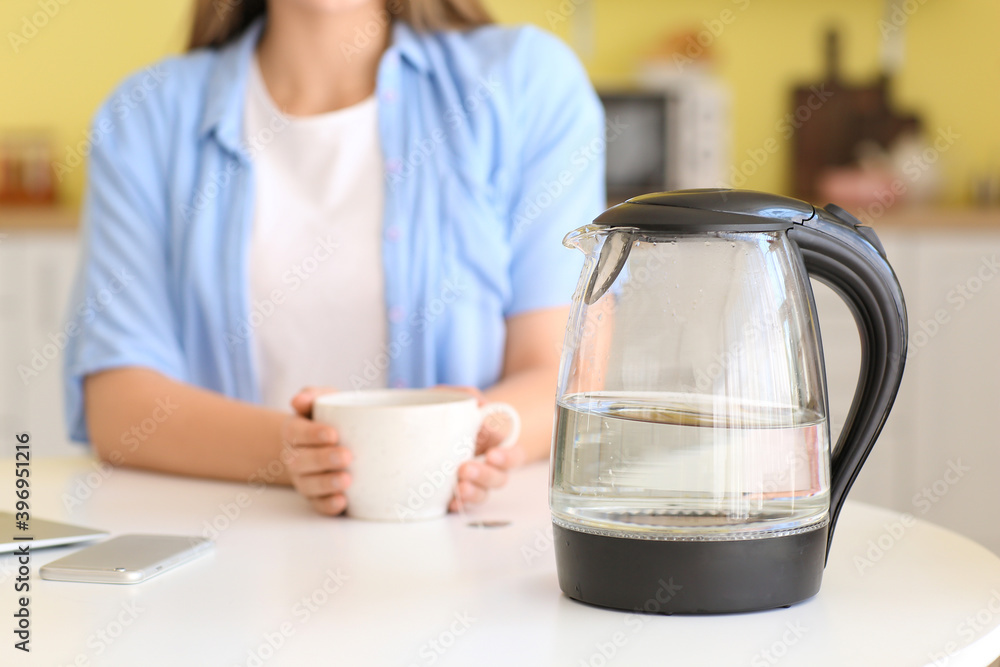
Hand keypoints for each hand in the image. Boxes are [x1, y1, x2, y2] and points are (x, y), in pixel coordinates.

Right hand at [284, 386, 351, 515]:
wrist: (329, 443)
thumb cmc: (329, 417)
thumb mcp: (324, 400)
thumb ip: (313, 395)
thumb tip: (299, 400)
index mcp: (294, 431)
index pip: (296, 432)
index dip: (312, 434)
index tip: (333, 433)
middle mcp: (294, 457)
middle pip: (300, 461)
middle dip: (323, 460)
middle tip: (346, 455)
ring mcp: (303, 479)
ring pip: (308, 485)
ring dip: (327, 484)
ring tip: (347, 480)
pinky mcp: (316, 497)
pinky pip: (317, 505)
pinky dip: (328, 506)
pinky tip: (342, 502)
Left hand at [441, 385, 525, 510]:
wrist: (421, 426)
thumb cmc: (447, 413)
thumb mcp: (456, 398)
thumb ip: (468, 396)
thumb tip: (478, 404)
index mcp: (496, 445)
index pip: (514, 455)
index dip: (507, 457)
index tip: (492, 454)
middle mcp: (487, 466)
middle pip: (499, 478)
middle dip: (485, 475)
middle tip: (465, 469)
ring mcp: (471, 481)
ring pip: (482, 494)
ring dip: (473, 493)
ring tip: (459, 487)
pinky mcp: (453, 493)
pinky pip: (461, 504)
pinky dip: (457, 505)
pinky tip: (450, 503)